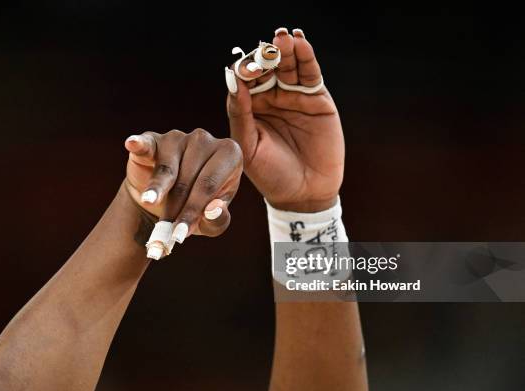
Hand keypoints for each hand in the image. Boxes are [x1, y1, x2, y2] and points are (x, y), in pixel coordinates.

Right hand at [124, 128, 242, 239]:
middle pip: (188, 178)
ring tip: (150, 203)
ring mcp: (178, 137)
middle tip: (164, 232)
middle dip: (175, 208)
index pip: (209, 185)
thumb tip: (214, 210)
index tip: (180, 234)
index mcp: (229, 155)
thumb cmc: (196, 207)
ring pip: (168, 169)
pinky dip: (139, 144)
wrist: (165, 200)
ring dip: (157, 191)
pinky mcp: (153, 139)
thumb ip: (217, 220)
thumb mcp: (211, 221)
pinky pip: (146, 144)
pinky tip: (132, 144)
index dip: (193, 211)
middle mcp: (205, 140)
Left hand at [227, 28, 343, 212]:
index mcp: (250, 107)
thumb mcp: (247, 146)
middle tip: (265, 48)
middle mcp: (271, 97)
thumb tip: (232, 80)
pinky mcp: (316, 98)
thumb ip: (239, 114)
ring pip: (288, 65)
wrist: (303, 193)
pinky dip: (306, 56)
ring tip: (282, 39)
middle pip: (267, 67)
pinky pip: (310, 73)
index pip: (245, 80)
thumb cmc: (270, 174)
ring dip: (285, 50)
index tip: (243, 69)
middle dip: (265, 56)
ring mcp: (294, 96)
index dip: (245, 71)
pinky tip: (299, 42)